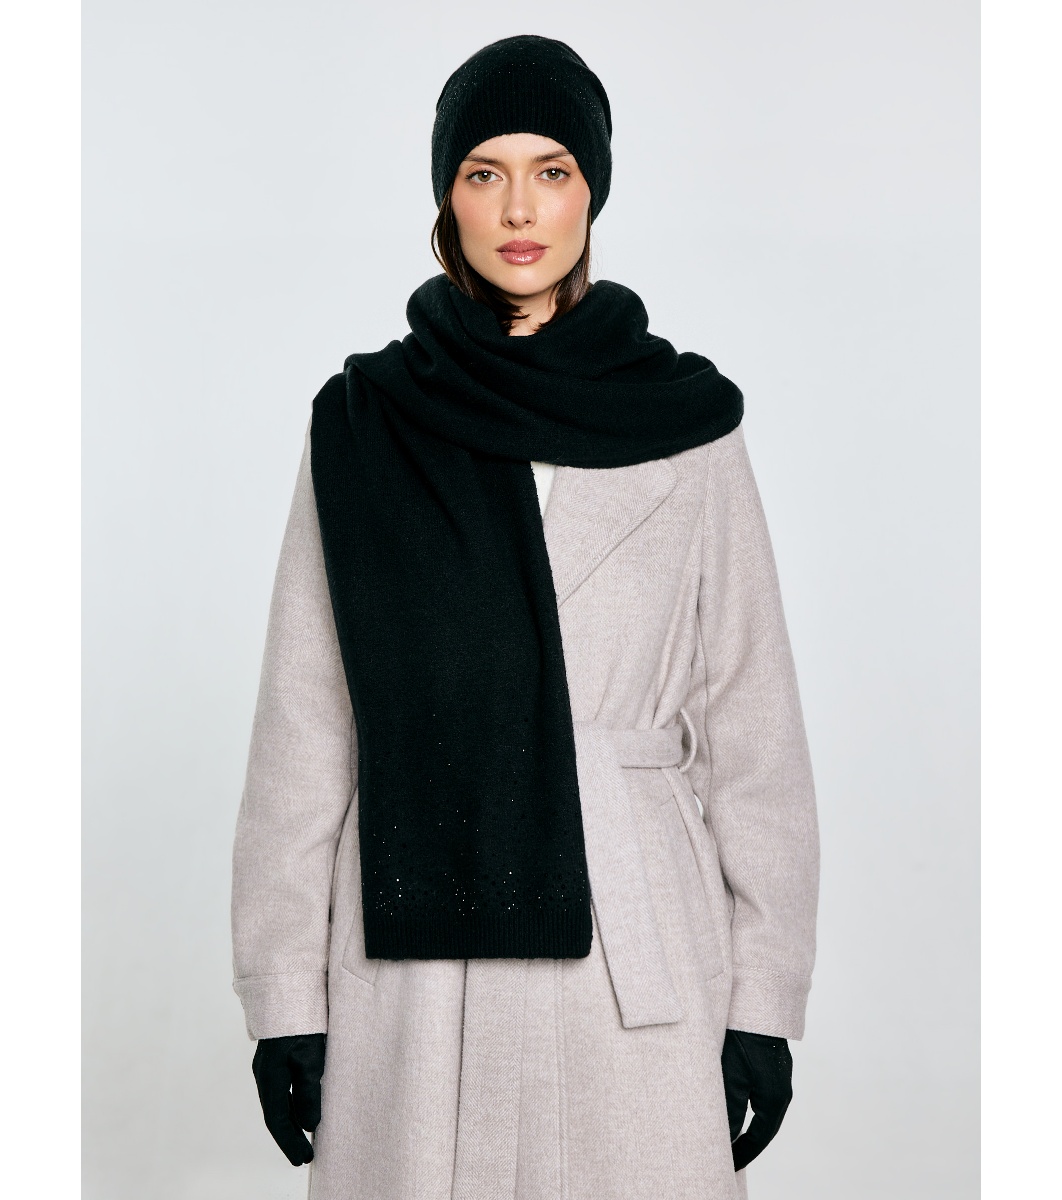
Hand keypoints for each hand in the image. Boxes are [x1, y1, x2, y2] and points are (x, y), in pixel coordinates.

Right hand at [252, 1033, 326, 1164]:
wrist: (288, 987)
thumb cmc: (301, 1020)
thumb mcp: (310, 1056)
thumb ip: (309, 1090)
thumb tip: (310, 1124)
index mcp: (270, 1077)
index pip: (278, 1119)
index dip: (291, 1141)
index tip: (304, 1159)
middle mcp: (265, 1073)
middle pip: (276, 1113)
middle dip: (289, 1136)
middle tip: (304, 1155)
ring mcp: (269, 1063)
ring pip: (278, 1100)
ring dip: (291, 1120)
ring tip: (305, 1137)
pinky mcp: (278, 1055)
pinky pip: (282, 1088)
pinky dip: (291, 1104)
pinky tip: (302, 1106)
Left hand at [720, 1028, 792, 1170]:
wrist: (756, 1006)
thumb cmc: (742, 1040)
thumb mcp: (731, 1077)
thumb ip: (729, 1111)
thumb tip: (725, 1139)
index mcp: (774, 1099)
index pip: (759, 1137)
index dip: (743, 1153)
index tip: (729, 1165)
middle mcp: (781, 1092)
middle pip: (765, 1128)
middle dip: (748, 1144)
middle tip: (730, 1157)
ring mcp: (779, 1079)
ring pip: (764, 1113)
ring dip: (750, 1127)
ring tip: (732, 1139)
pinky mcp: (772, 1068)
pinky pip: (763, 1098)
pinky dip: (751, 1111)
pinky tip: (739, 1109)